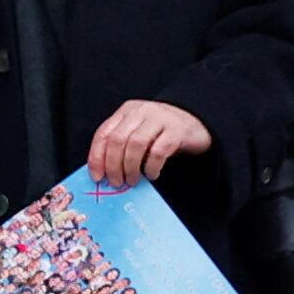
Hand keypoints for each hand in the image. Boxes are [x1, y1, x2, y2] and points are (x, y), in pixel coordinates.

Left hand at [88, 98, 212, 186]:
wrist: (197, 124)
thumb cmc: (161, 133)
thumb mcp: (138, 133)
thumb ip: (121, 146)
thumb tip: (102, 173)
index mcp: (126, 111)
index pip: (103, 134)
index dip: (96, 157)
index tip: (96, 177)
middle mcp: (141, 111)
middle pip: (117, 140)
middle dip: (113, 166)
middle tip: (116, 182)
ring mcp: (160, 118)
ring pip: (135, 145)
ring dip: (130, 168)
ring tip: (132, 180)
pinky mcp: (178, 130)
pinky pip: (158, 151)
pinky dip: (151, 167)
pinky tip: (151, 174)